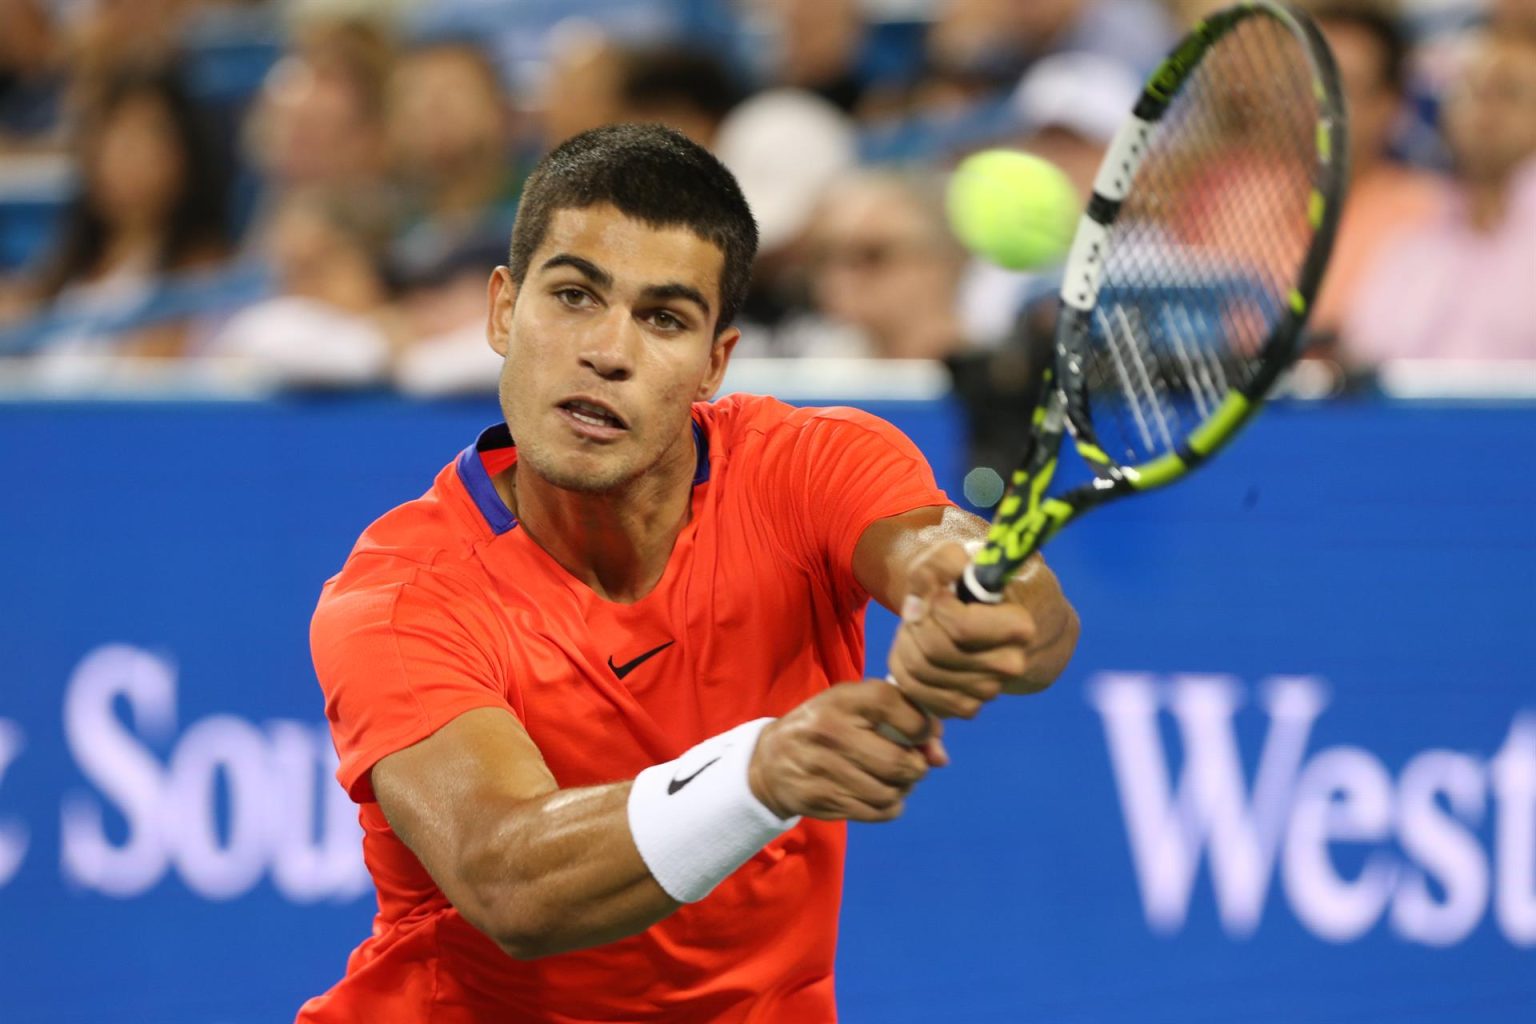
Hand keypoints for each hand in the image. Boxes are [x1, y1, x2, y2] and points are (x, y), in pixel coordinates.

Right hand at [748, 680, 939, 822]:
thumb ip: (904, 718)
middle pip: (900, 761)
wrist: (771, 760)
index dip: (923, 726)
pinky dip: (889, 807)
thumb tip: (941, 758)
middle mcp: (831, 732)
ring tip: (893, 780)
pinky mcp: (821, 799)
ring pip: (891, 792)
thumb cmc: (827, 725)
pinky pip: (878, 813)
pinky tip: (879, 795)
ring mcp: (823, 768)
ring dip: (902, 789)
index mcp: (843, 699)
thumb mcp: (857, 707)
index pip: (899, 707)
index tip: (922, 733)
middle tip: (911, 764)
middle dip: (917, 767)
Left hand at [886, 541, 1036, 718]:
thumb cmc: (971, 582)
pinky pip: (915, 691)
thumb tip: (923, 594)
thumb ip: (941, 562)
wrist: (987, 614)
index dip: (937, 606)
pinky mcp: (965, 707)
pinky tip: (916, 646)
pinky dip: (904, 666)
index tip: (938, 592)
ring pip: (920, 671)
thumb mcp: (957, 557)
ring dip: (906, 641)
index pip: (961, 628)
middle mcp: (1009, 665)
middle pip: (935, 650)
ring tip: (918, 623)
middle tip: (921, 606)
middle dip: (917, 623)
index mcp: (1018, 628)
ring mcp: (988, 691)